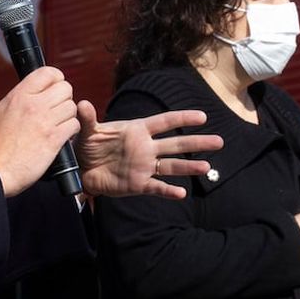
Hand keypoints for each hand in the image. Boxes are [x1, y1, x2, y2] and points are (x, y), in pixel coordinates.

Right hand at [0, 67, 78, 197]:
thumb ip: (20, 97)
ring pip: (72, 107)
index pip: (48, 73)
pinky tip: (61, 136)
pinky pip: (74, 125)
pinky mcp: (54, 139)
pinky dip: (71, 131)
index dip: (56, 79)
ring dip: (68, 116)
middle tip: (57, 110)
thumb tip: (32, 90)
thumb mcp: (2, 110)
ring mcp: (45, 121)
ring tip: (58, 125)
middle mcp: (34, 105)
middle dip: (64, 99)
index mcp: (20, 95)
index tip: (55, 88)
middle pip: (65, 88)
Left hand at [74, 100, 223, 198]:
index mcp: (137, 130)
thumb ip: (87, 119)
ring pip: (171, 166)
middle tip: (219, 141)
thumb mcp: (87, 131)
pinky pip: (156, 187)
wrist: (81, 169)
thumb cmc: (87, 145)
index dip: (183, 118)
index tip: (202, 116)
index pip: (164, 122)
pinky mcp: (138, 183)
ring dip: (188, 167)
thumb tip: (80, 104)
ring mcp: (144, 166)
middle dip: (197, 142)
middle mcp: (146, 148)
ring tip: (207, 167)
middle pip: (176, 144)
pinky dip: (168, 191)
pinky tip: (181, 194)